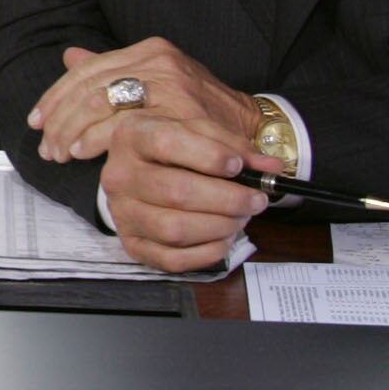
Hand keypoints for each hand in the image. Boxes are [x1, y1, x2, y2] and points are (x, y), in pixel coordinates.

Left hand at [26, 39, 259, 163]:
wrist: (254, 129)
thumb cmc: (203, 110)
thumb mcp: (159, 80)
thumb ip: (114, 70)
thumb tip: (70, 56)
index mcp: (149, 51)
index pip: (87, 69)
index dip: (56, 96)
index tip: (37, 120)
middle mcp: (158, 61)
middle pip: (88, 86)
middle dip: (60, 119)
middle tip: (47, 145)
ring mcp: (170, 85)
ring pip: (101, 103)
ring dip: (73, 132)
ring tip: (61, 154)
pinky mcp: (180, 113)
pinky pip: (127, 126)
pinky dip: (99, 140)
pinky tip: (86, 154)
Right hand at [94, 114, 276, 272]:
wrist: (152, 164)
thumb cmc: (180, 146)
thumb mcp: (203, 129)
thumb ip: (237, 146)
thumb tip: (270, 169)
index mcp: (133, 136)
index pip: (167, 143)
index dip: (209, 156)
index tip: (238, 166)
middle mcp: (119, 175)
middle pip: (176, 191)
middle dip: (228, 199)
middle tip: (256, 199)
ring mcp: (122, 213)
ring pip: (174, 229)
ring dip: (220, 226)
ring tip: (240, 217)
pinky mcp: (133, 244)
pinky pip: (172, 259)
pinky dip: (208, 252)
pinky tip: (224, 237)